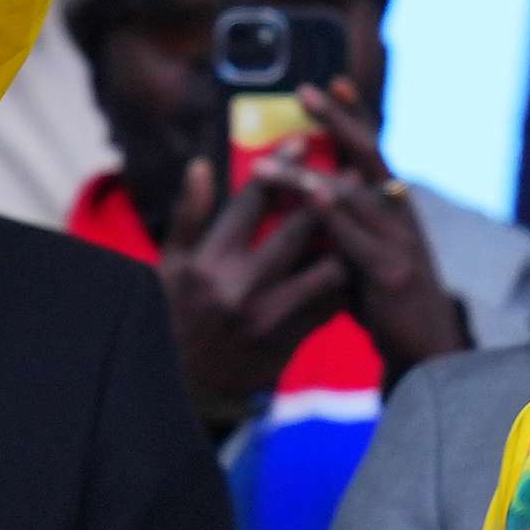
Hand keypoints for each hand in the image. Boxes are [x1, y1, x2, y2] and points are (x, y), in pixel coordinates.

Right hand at [156, 156, 351, 432]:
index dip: (281, 166)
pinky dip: (342, 282)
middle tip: (351, 172)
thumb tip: (202, 165)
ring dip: (344, 243)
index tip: (301, 140)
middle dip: (329, 196)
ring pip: (326, 270)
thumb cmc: (174, 316)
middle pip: (300, 229)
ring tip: (359, 221)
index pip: (252, 201)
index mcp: (210, 261)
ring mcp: (269, 319)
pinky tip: (351, 263)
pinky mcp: (289, 343)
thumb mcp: (170, 266)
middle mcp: (240, 288)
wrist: (180, 389)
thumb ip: (190, 215)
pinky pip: (330, 306)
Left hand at [296, 82, 472, 379]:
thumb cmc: (386, 301)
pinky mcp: (391, 271)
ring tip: (268, 162)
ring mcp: (398, 240)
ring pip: (352, 192)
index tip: (333, 82)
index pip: (371, 151)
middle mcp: (399, 214)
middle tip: (306, 90)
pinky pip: (356, 235)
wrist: (428, 351)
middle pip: (367, 155)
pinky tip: (311, 195)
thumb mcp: (364, 252)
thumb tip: (301, 195)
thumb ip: (341, 224)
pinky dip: (334, 212)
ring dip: (308, 172)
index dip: (353, 116)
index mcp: (392, 206)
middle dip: (337, 120)